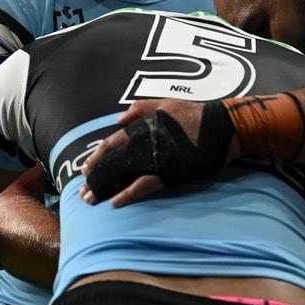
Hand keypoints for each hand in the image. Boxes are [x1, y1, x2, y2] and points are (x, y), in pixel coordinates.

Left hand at [79, 99, 239, 207]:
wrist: (222, 127)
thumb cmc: (195, 114)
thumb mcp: (166, 103)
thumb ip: (140, 108)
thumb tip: (118, 119)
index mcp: (142, 126)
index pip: (111, 143)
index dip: (96, 157)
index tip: (85, 169)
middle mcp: (145, 142)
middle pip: (112, 161)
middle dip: (95, 176)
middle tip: (82, 190)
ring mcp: (155, 158)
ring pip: (123, 174)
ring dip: (105, 187)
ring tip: (90, 199)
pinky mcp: (169, 172)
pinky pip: (143, 185)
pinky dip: (127, 194)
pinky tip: (114, 202)